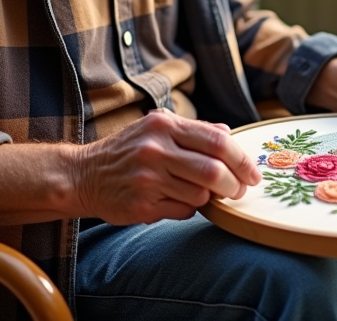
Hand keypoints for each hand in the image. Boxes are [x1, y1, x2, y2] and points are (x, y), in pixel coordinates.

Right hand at [70, 110, 261, 224]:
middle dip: (234, 184)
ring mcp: (147, 178)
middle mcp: (155, 149)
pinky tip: (176, 201)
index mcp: (164, 125)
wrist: (83, 175)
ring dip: (209, 198)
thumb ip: (193, 130)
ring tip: (200, 193)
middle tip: (238, 190)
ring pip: (201, 194)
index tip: (253, 174)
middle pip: (214, 171)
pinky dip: (189, 208)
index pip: (217, 141)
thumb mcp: (156, 128)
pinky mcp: (141, 205)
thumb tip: (228, 134)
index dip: (242, 160)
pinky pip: (183, 211)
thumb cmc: (127, 151)